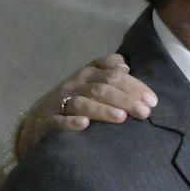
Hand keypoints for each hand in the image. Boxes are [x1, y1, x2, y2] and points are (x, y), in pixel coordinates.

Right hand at [14, 54, 157, 159]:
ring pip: (82, 103)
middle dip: (125, 98)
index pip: (113, 74)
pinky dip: (70, 123)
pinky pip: (58, 121)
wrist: (37, 121)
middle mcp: (74, 85)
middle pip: (101, 87)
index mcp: (87, 74)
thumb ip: (108, 71)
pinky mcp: (47, 122)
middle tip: (144, 112)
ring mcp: (59, 103)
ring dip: (102, 110)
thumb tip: (126, 65)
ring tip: (121, 117)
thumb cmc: (73, 100)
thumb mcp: (90, 82)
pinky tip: (84, 125)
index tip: (152, 100)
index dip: (134, 85)